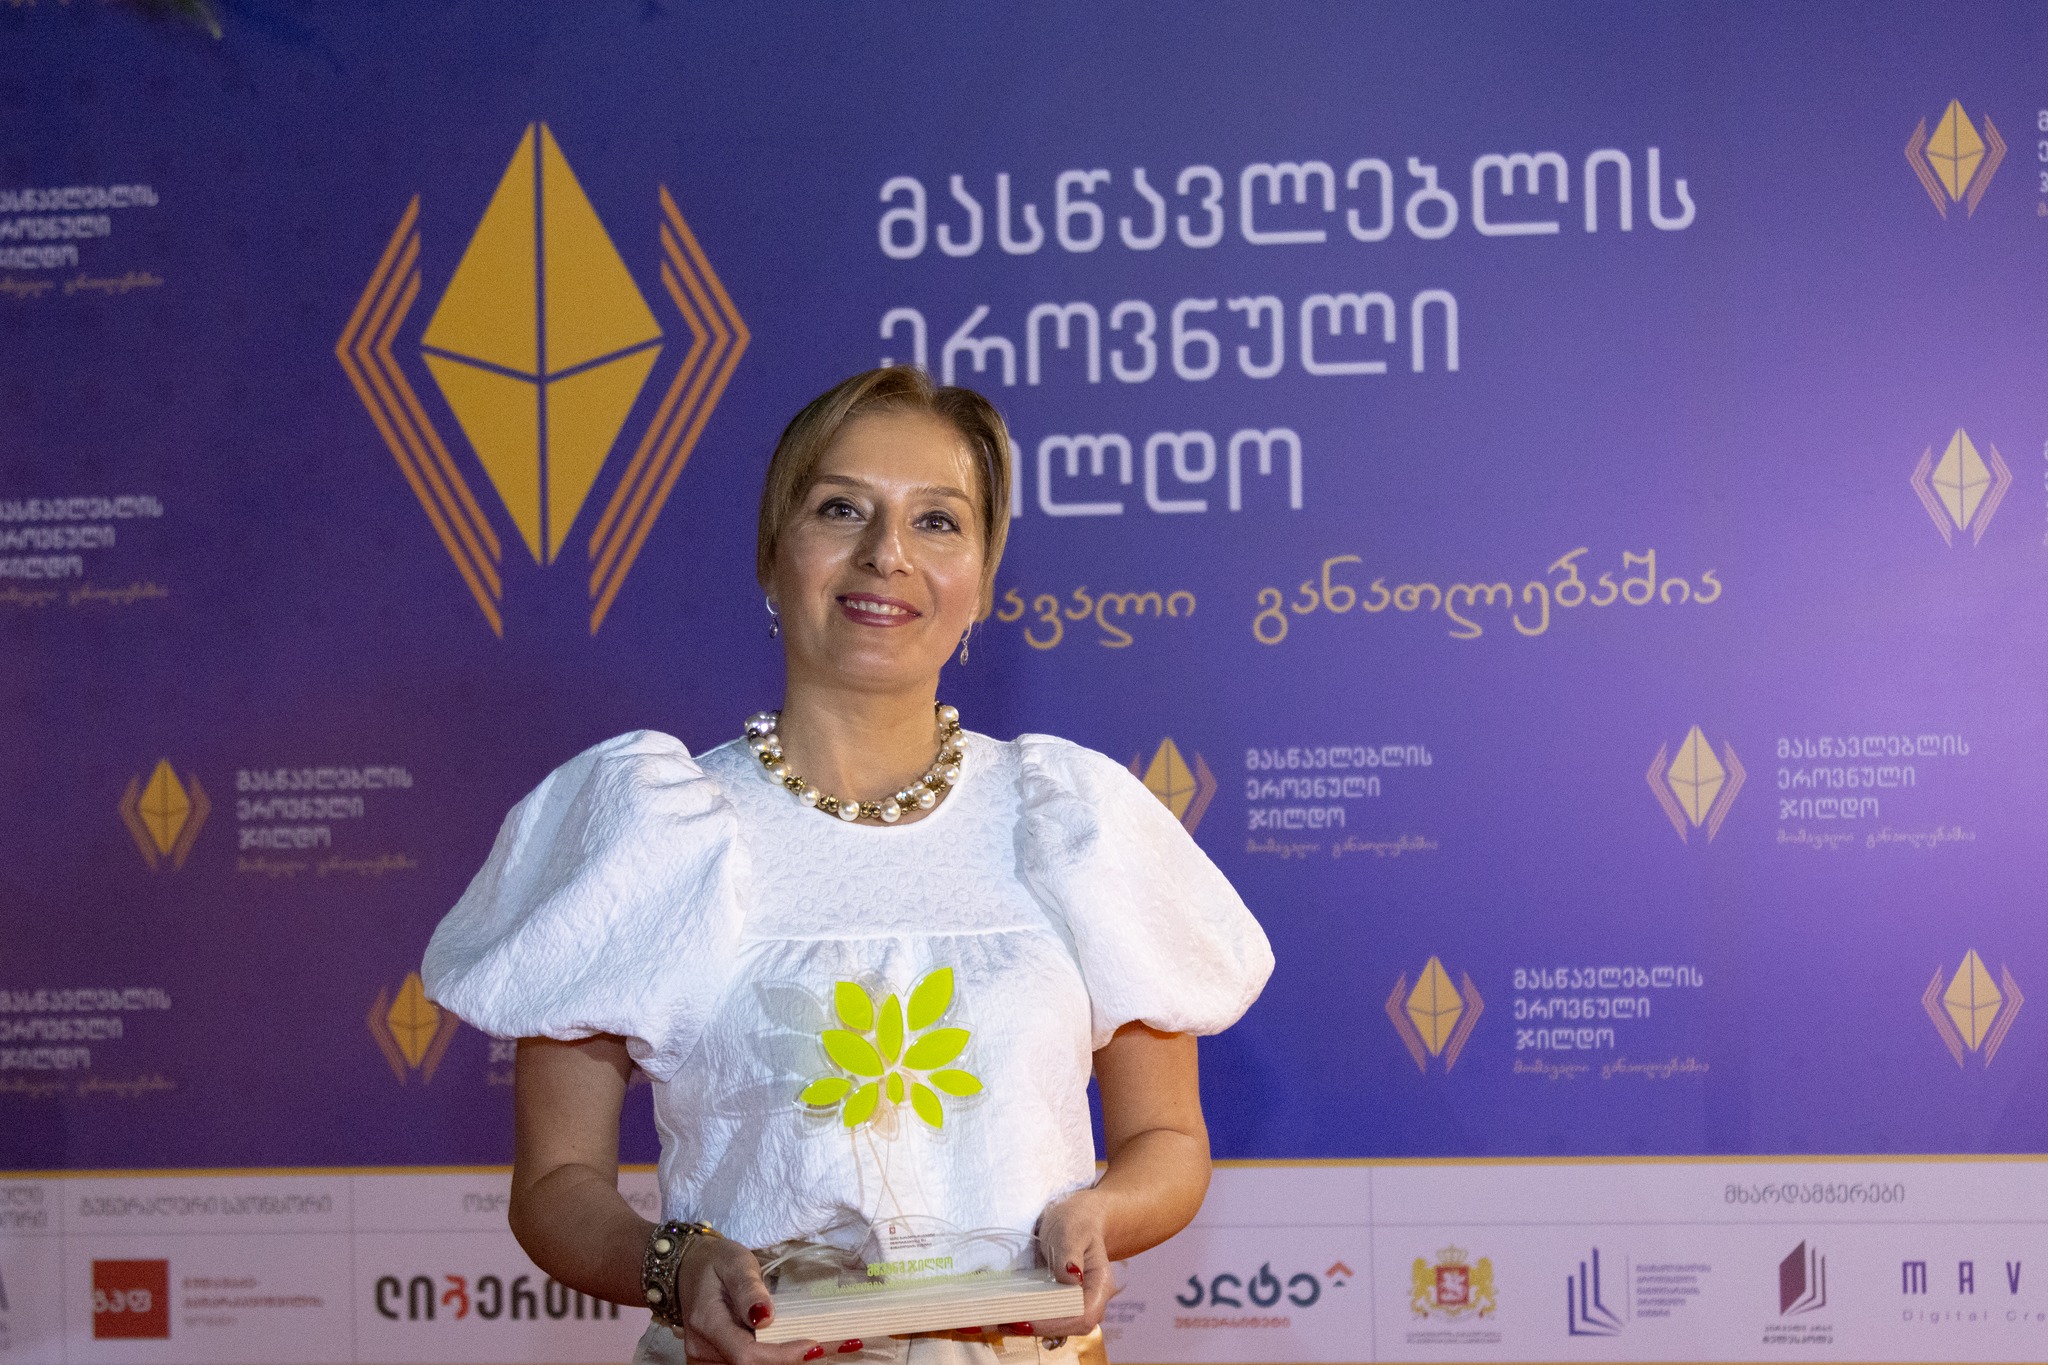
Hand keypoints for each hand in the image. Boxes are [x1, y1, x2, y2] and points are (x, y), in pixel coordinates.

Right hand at [665, 1236, 821, 1364]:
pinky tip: (793, 1351)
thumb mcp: (735, 1262)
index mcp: (707, 1323)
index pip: (746, 1354)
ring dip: (783, 1362)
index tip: (813, 1345)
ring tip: (814, 1347)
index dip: (781, 1356)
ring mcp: (704, 1361)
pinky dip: (770, 1361)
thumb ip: (749, 1289)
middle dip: (789, 1361)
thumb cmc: (715, 1262)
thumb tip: (766, 1317)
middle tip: (826, 1346)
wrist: (687, 1270)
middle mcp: (702, 1350)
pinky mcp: (712, 1364)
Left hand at [1017, 1189, 1116, 1339]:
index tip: (1027, 1319)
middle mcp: (1091, 1301)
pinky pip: (1047, 1318)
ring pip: (1056, 1327)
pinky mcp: (1061, 1304)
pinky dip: (1027, 1319)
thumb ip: (1071, 1252)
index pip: (1084, 1316)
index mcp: (1100, 1285)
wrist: (1078, 1221)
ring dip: (1029, 1328)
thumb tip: (1072, 1278)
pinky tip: (1006, 1317)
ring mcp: (1076, 1305)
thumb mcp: (1072, 1230)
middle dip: (1038, 1328)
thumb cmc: (1078, 1222)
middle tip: (1005, 1322)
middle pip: (1069, 1327)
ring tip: (999, 1322)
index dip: (1056, 1323)